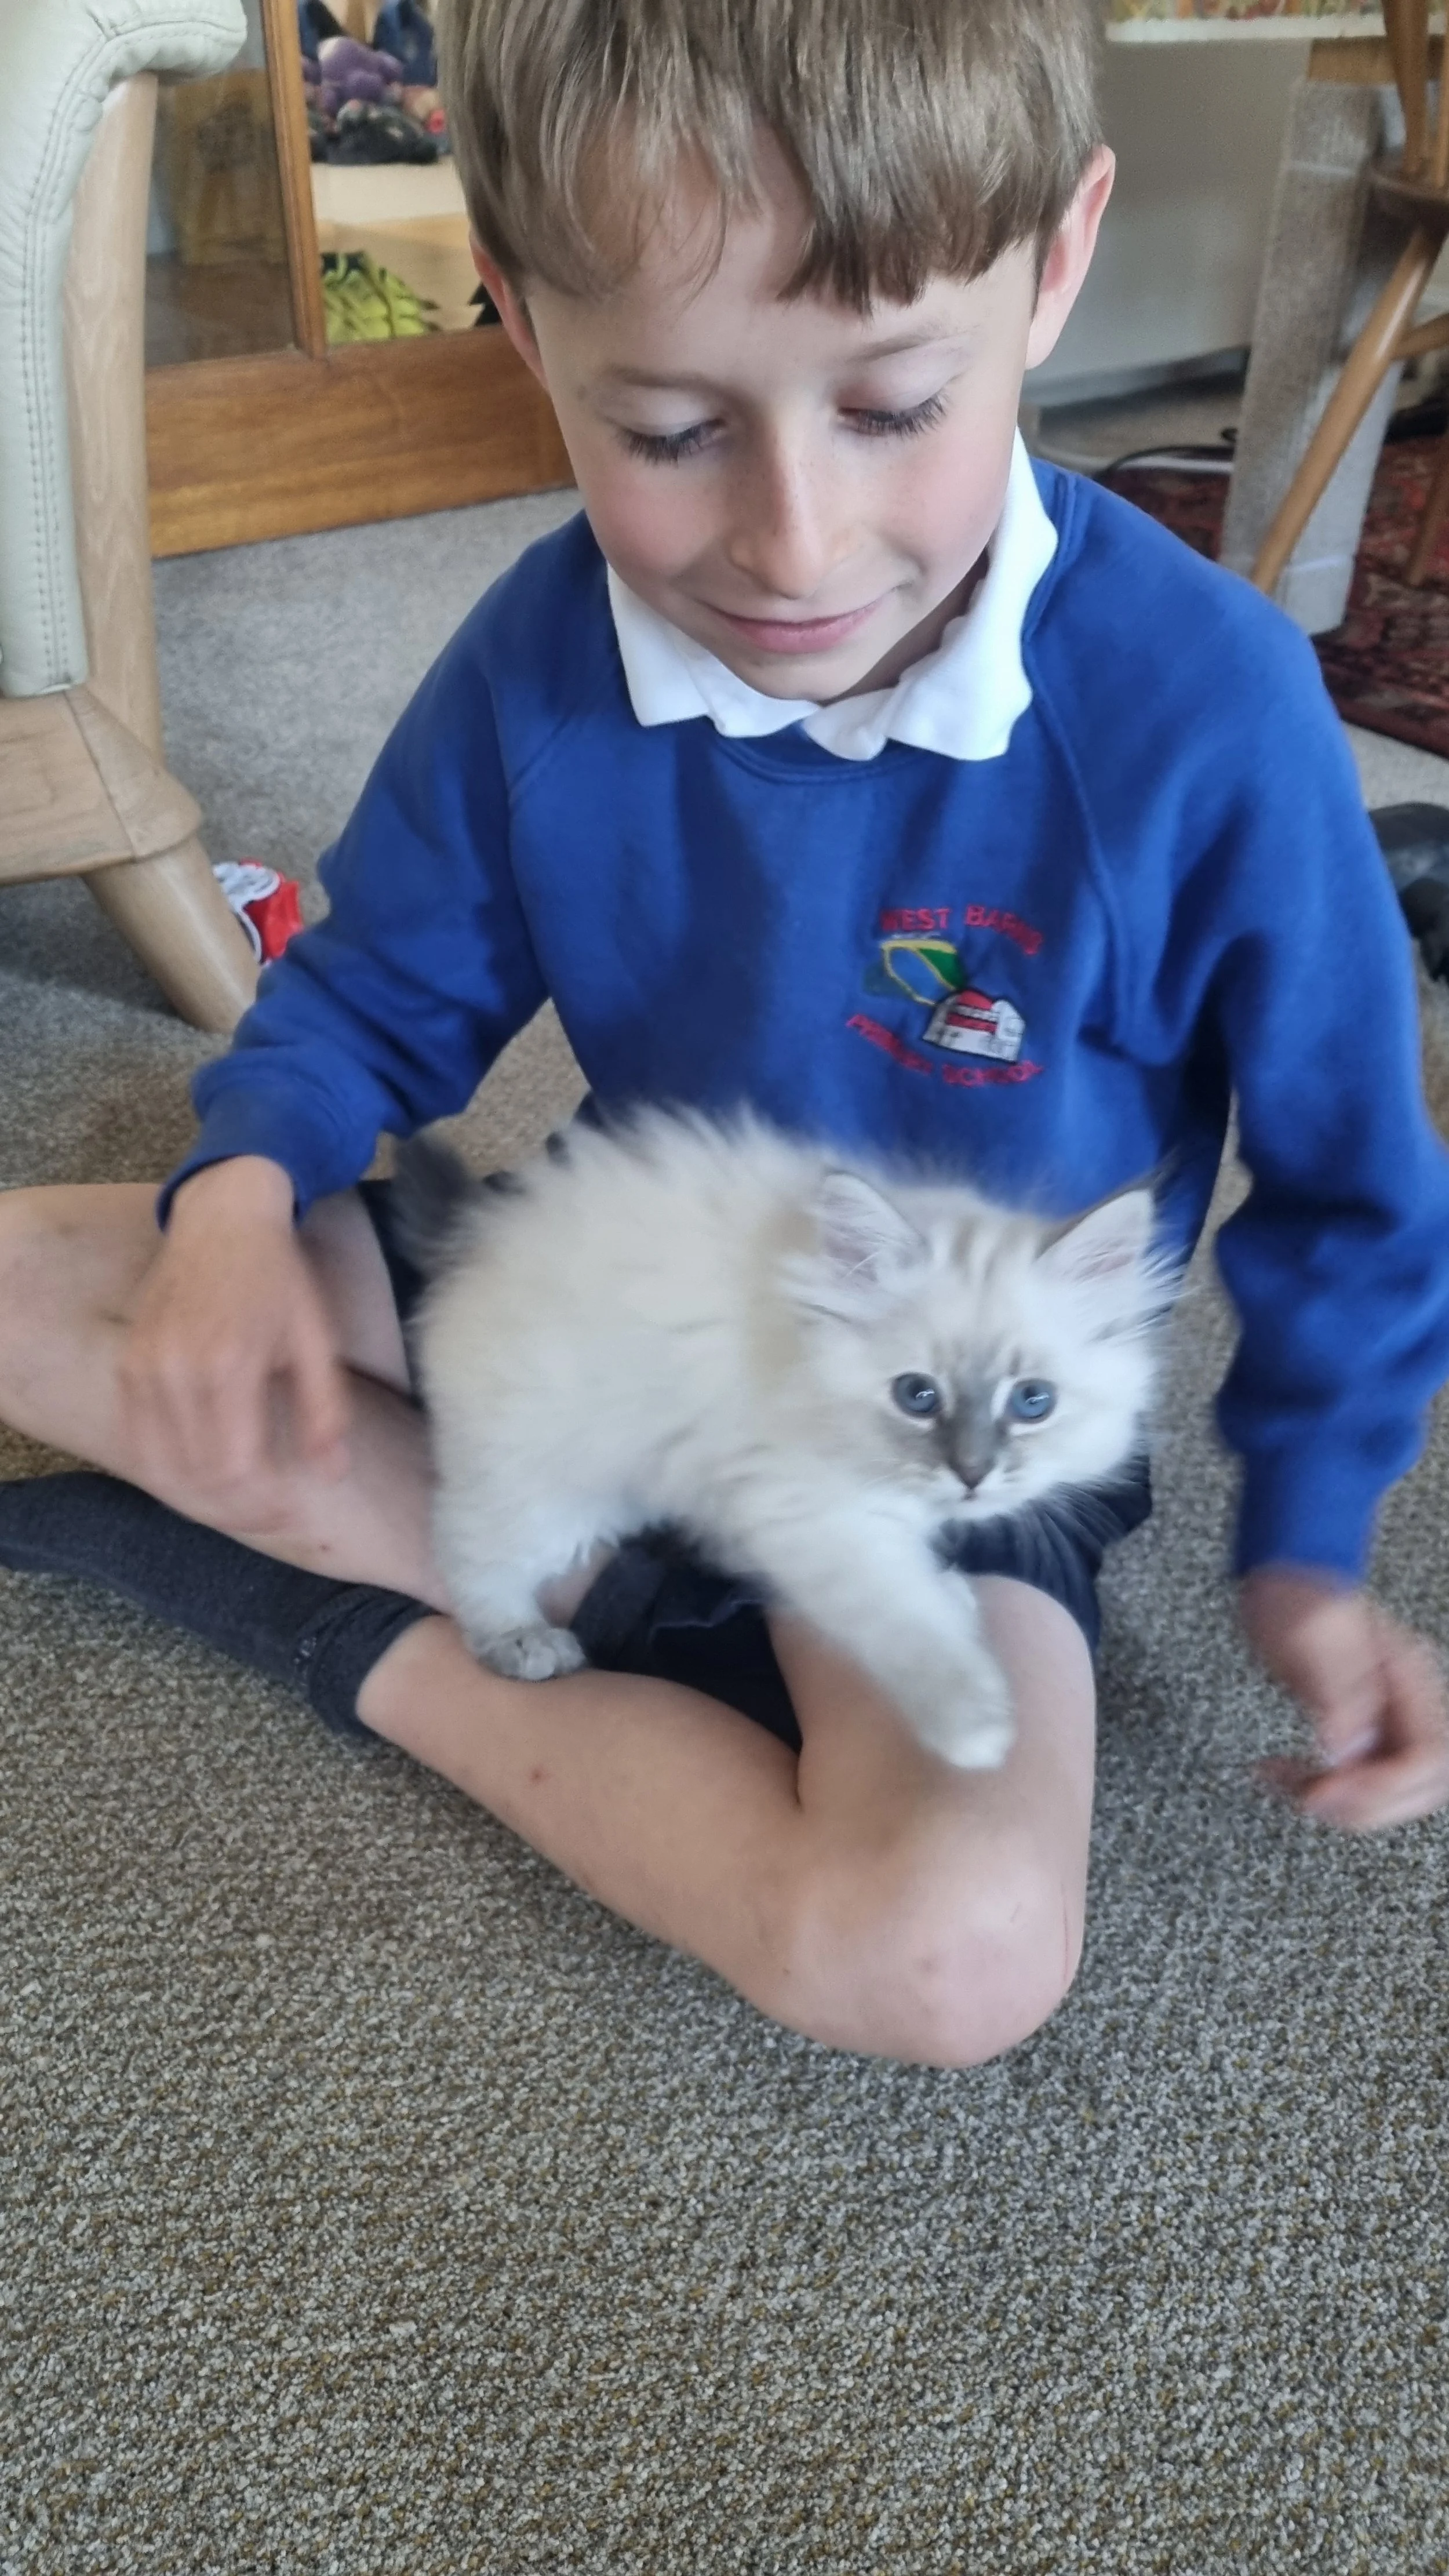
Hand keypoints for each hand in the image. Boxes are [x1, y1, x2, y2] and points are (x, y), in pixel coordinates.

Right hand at [118, 1156, 349, 1522]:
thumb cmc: (278, 1277)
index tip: (290, 1512)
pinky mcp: (126, 1365)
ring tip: (238, 1505)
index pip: (235, 1469)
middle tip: (269, 1516)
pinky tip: (199, 1477)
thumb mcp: (317, 1338)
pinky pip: (136, 1440)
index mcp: (230, 1364)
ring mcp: (143, 1367)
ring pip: (161, 1467)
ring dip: (200, 1498)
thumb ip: (325, 1410)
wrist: (222, 1218)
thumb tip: (333, 1474)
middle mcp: (178, 1369)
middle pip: (196, 1477)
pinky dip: (165, 1470)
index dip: (262, 1505)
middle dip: (236, 1510)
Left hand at [1239, 1567, 1448, 1831]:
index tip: (1327, 1785)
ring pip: (1387, 1792)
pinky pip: (1355, 1778)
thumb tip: (1345, 1746)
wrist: (1282, 1573)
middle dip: (1364, 1805)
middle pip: (1418, 1786)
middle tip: (1307, 1794)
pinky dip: (1319, 1789)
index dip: (1384, 1785)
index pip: (1428, 1756)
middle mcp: (1406, 1703)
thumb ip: (1334, 1688)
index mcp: (1408, 1677)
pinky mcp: (1360, 1730)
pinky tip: (1280, 1774)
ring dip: (1340, 1804)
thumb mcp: (1309, 1632)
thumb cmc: (1296, 1591)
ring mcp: (1386, 1719)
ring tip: (1286, 1782)